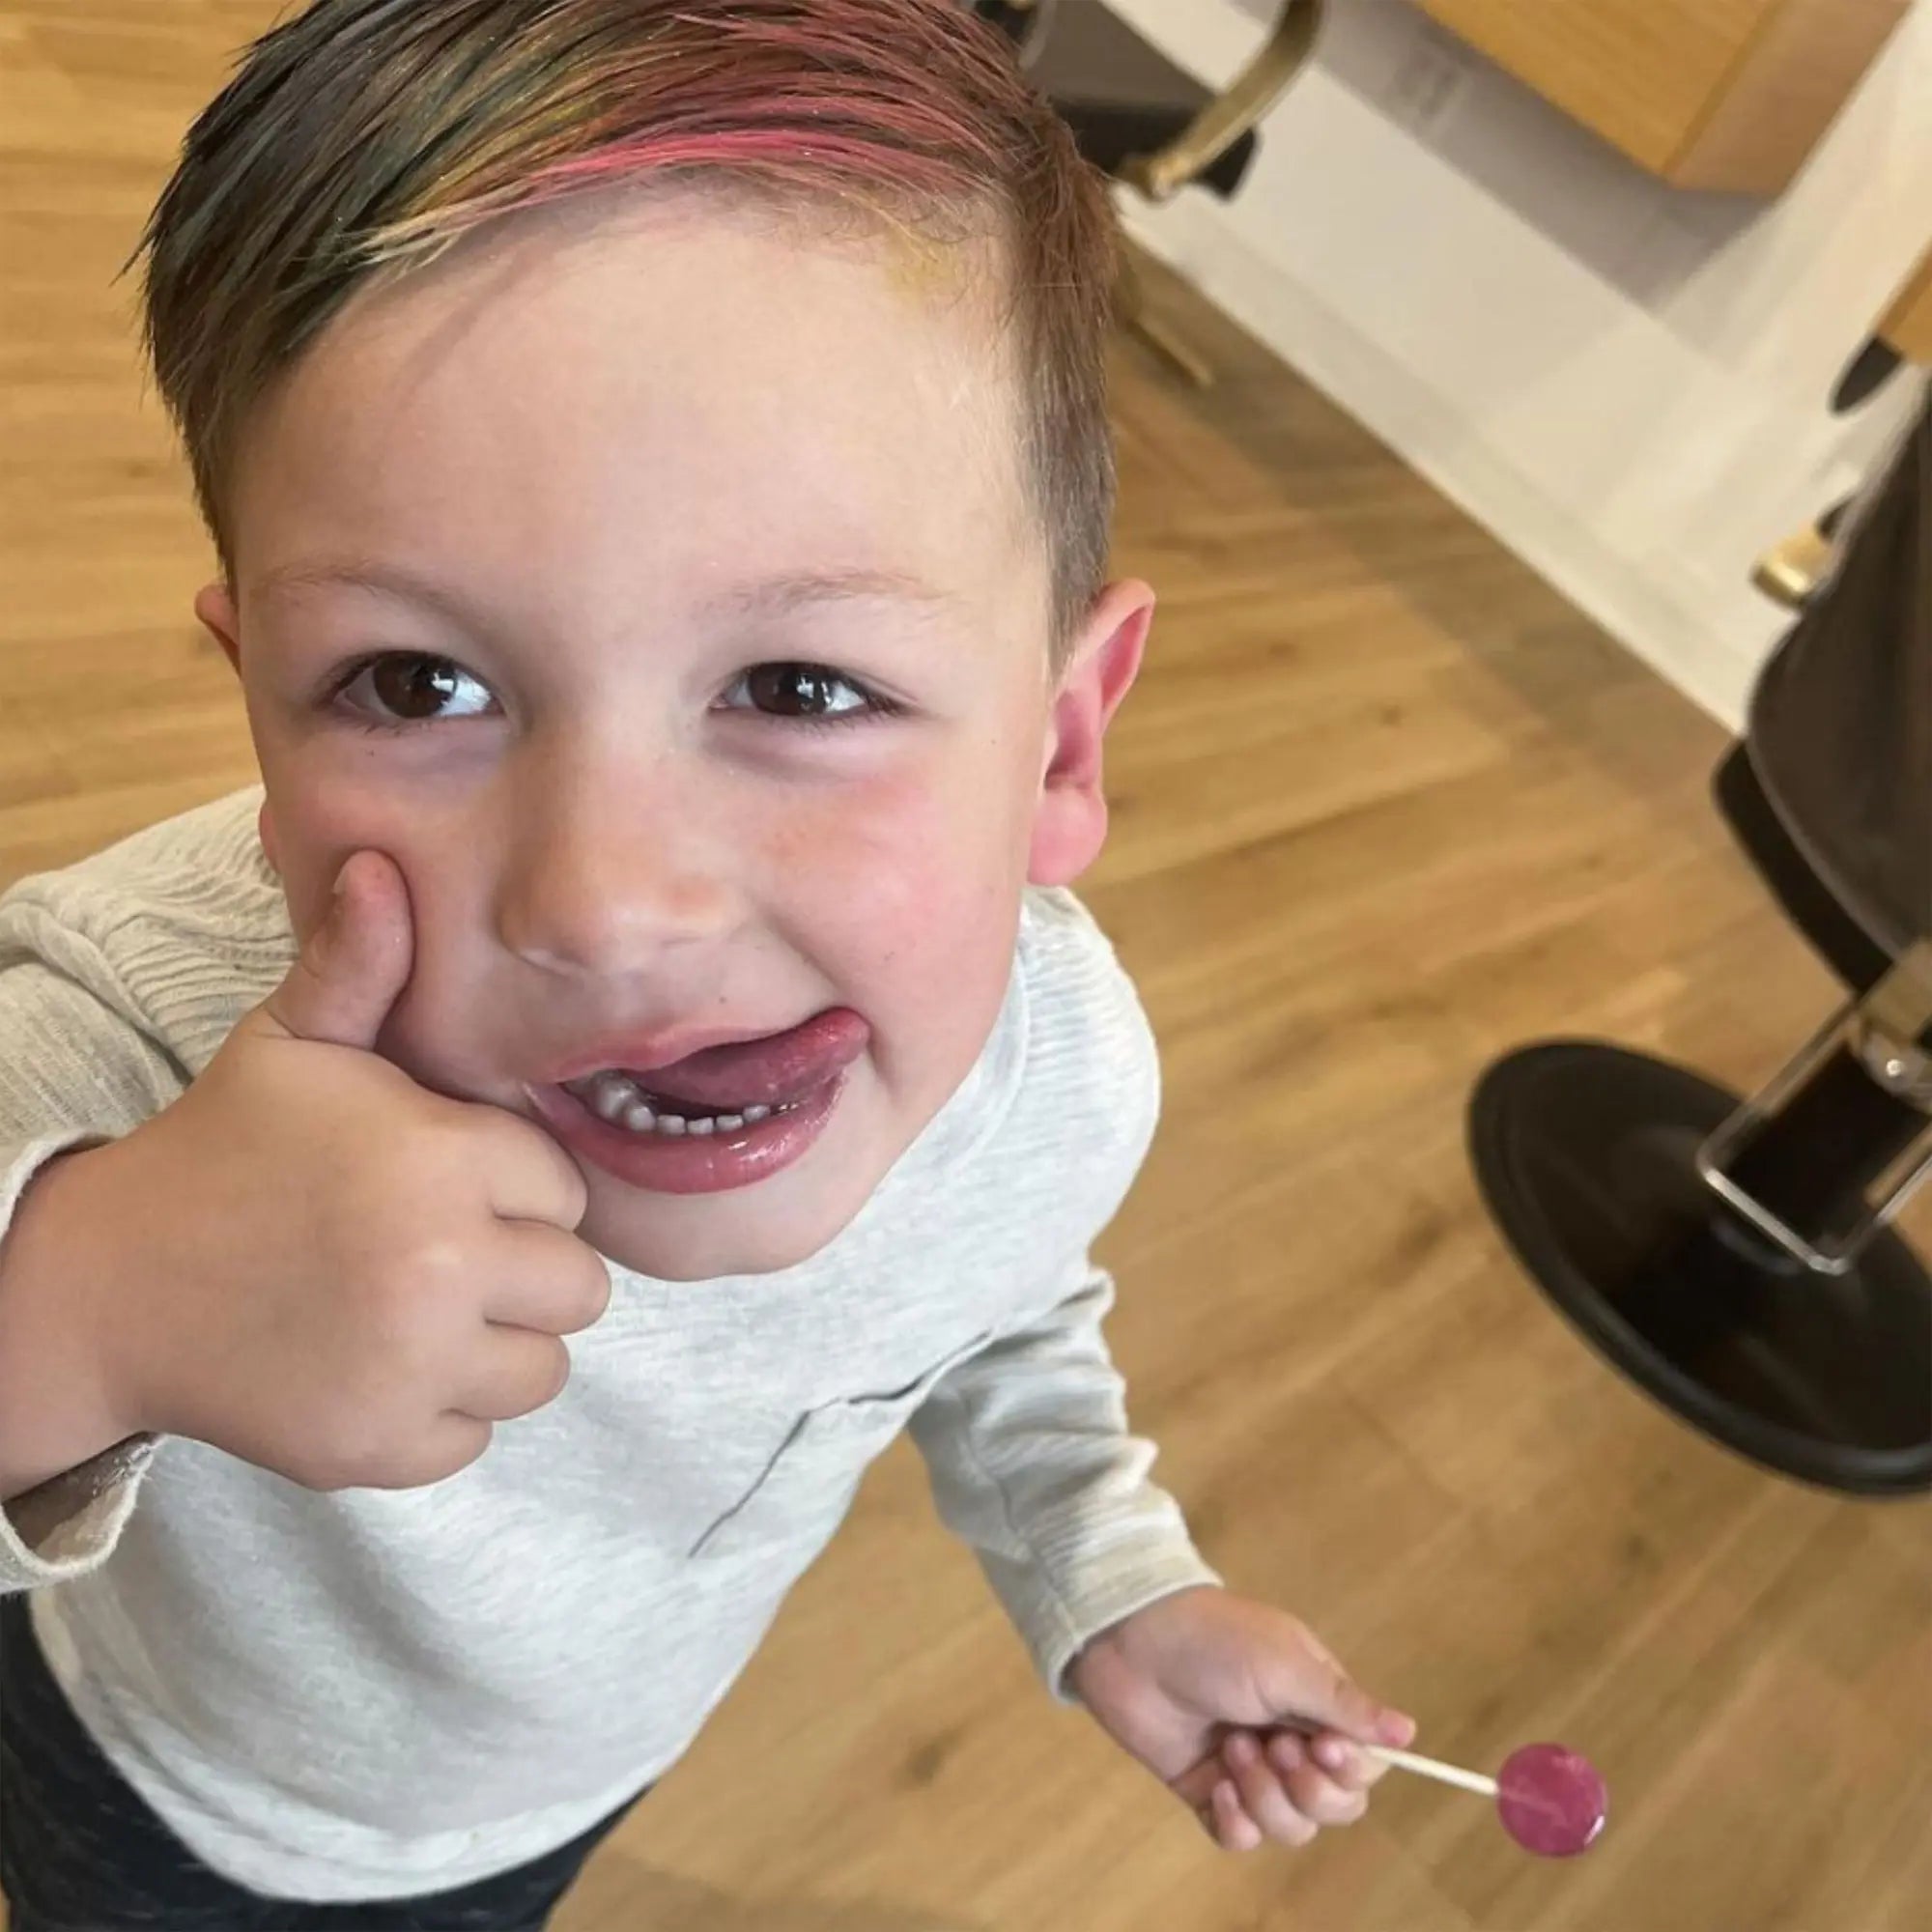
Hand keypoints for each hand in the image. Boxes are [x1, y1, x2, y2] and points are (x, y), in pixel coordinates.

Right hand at [62, 851, 609, 1491]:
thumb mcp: (292, 1042)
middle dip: (525, 1267)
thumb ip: (360, 964)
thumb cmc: (224, 1149)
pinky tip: (383, 1363)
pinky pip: (478, 1438)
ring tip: (423, 1306)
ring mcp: (413, 1370)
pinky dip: (443, 1413)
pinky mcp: (379, 1450)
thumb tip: (382, 863)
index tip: (452, 1180)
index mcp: (442, 1161)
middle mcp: (442, 1268)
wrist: (110, 1285)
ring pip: (545, 1370)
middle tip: (445, 1247)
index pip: (566, 1190)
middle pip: (578, 1286)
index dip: (516, 1185)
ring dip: (500, 1344)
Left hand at [1068, 1586, 1415, 1852]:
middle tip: (1274, 1744)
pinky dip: (1235, 1820)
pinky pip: (1242, 1838)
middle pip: (1336, 1807)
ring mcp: (1251, 1770)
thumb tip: (1409, 1731)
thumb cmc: (1215, 1641)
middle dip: (1308, 1789)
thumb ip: (1344, 1706)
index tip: (1320, 1743)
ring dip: (1265, 1795)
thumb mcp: (1285, 1664)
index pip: (1364, 1765)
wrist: (1131, 1643)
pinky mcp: (1210, 1793)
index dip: (1350, 1769)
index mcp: (1317, 1704)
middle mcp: (1291, 1741)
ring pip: (1291, 1828)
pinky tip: (1214, 1783)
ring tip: (1232, 1747)